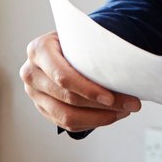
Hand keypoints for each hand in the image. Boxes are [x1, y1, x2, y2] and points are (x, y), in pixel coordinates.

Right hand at [20, 31, 140, 131]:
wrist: (64, 45)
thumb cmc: (76, 39)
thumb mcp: (81, 36)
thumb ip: (93, 49)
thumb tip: (124, 70)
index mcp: (38, 50)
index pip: (63, 76)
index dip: (88, 89)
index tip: (111, 97)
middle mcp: (31, 73)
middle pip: (68, 98)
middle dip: (102, 105)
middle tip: (130, 104)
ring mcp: (34, 93)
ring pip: (67, 117)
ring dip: (99, 117)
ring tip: (123, 111)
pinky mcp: (43, 108)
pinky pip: (68, 124)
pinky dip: (92, 122)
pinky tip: (110, 115)